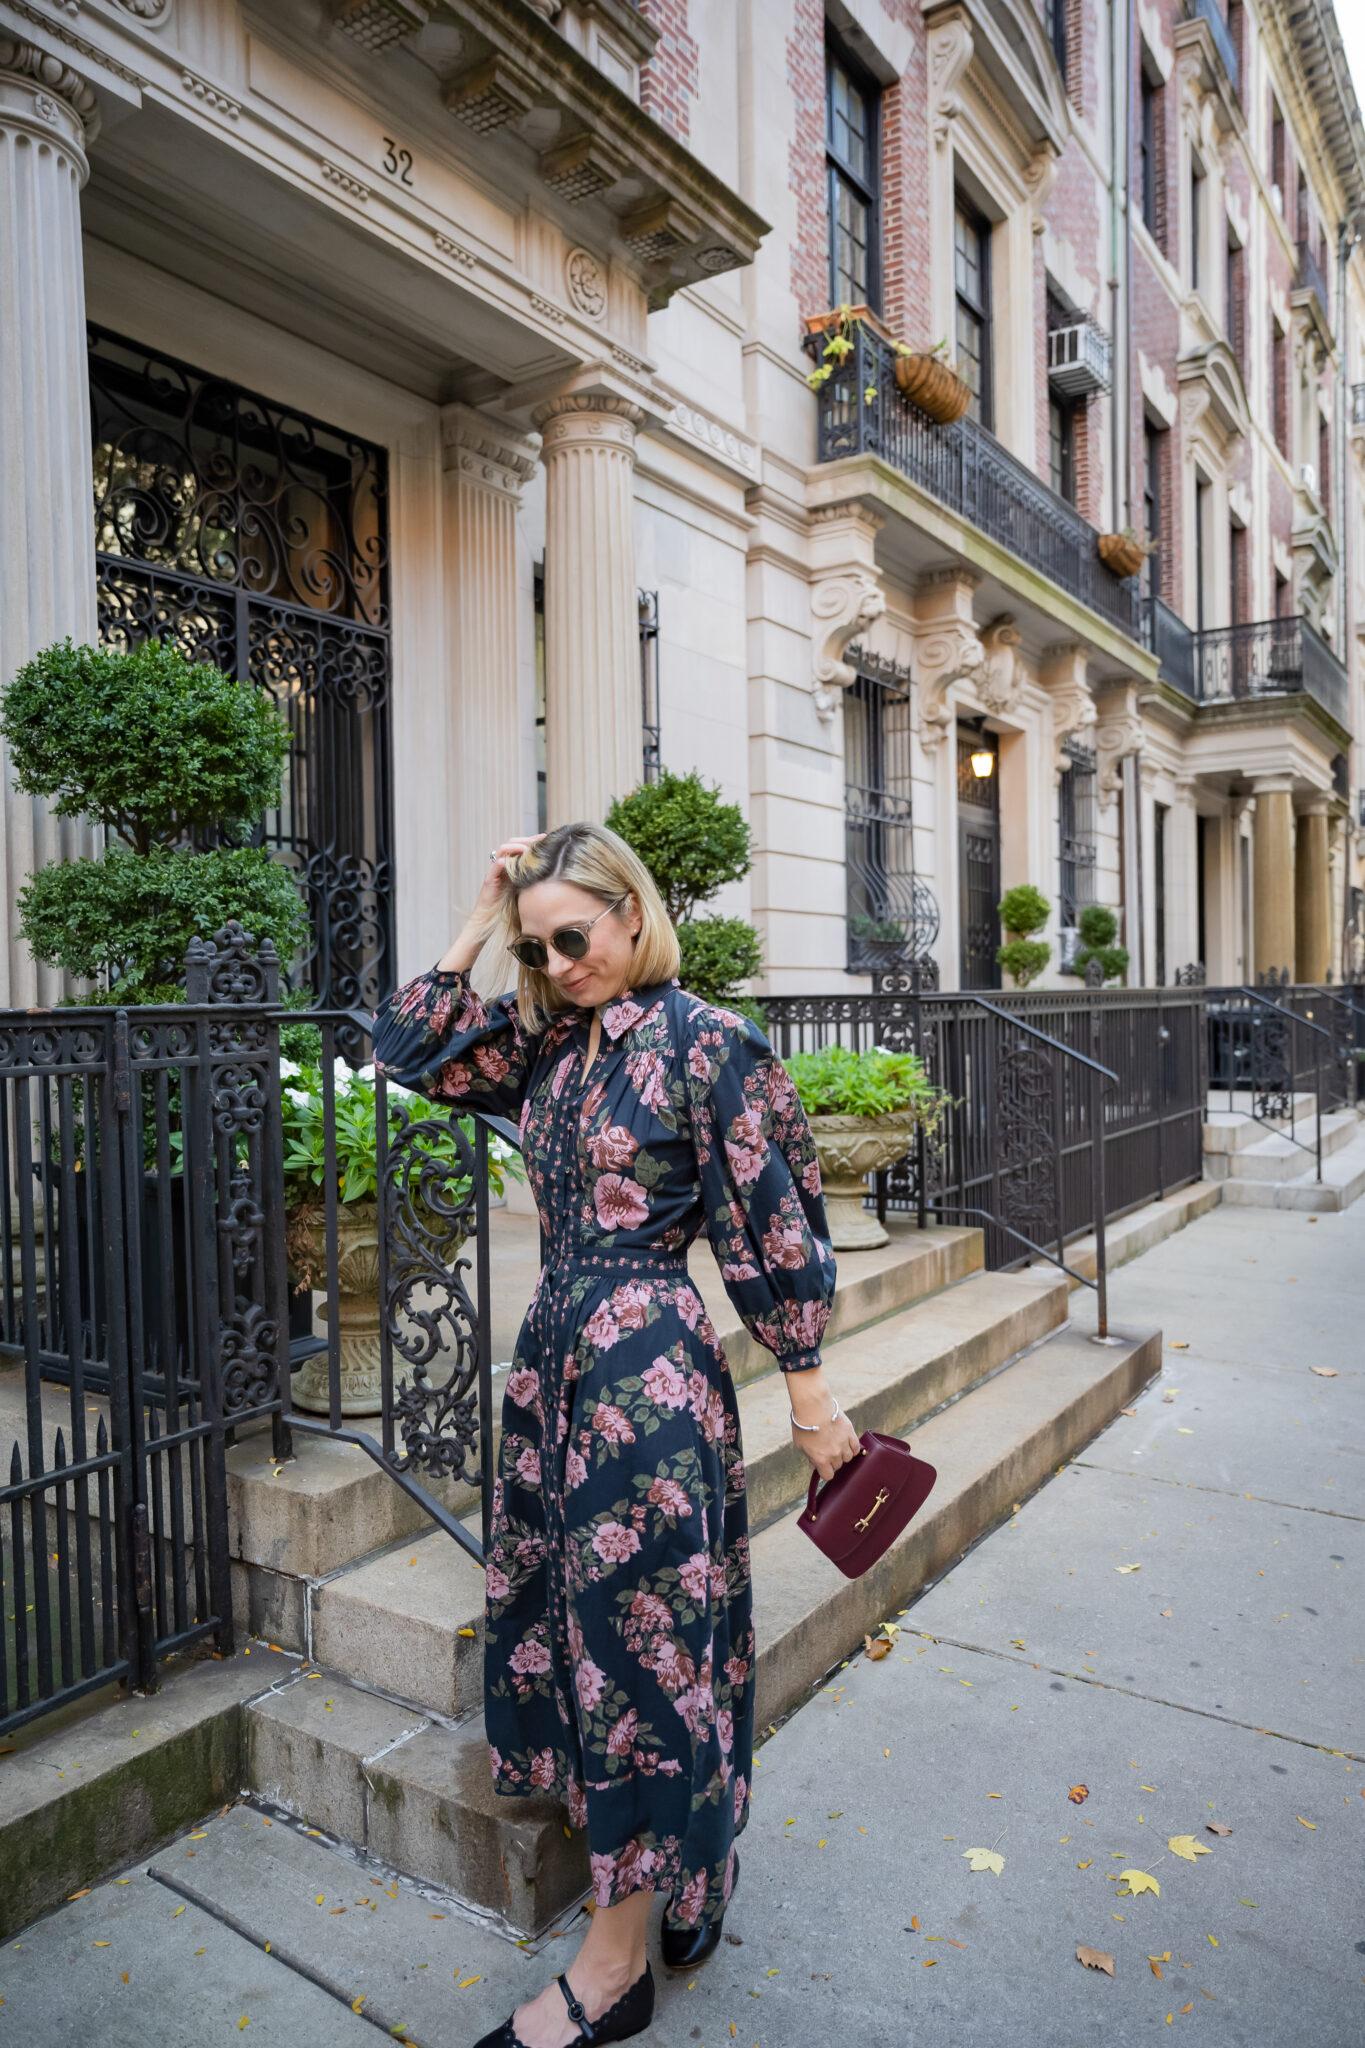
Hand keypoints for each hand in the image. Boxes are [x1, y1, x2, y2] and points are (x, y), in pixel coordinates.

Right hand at [472, 835, 544, 922]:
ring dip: (515, 847)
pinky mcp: (489, 879)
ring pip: (502, 851)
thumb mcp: (525, 886)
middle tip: (537, 842)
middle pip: (511, 843)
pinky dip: (502, 862)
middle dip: (525, 840)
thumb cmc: (509, 903)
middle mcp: (503, 863)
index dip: (532, 840)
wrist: (491, 916)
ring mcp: (495, 870)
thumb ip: (534, 877)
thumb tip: (553, 871)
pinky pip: (494, 867)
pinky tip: (511, 862)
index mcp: (512, 863)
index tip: (545, 838)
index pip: (520, 845)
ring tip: (526, 850)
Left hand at [788, 1367, 860, 1483]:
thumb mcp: (800, 1444)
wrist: (813, 1406)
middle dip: (832, 1461)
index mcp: (821, 1459)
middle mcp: (834, 1454)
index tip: (822, 1466)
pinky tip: (846, 1444)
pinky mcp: (850, 1433)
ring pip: (848, 1457)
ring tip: (836, 1445)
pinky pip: (856, 1447)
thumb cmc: (803, 1425)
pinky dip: (852, 1447)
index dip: (824, 1472)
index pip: (828, 1476)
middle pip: (838, 1465)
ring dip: (843, 1454)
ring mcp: (843, 1444)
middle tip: (826, 1451)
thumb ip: (809, 1457)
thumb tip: (813, 1466)